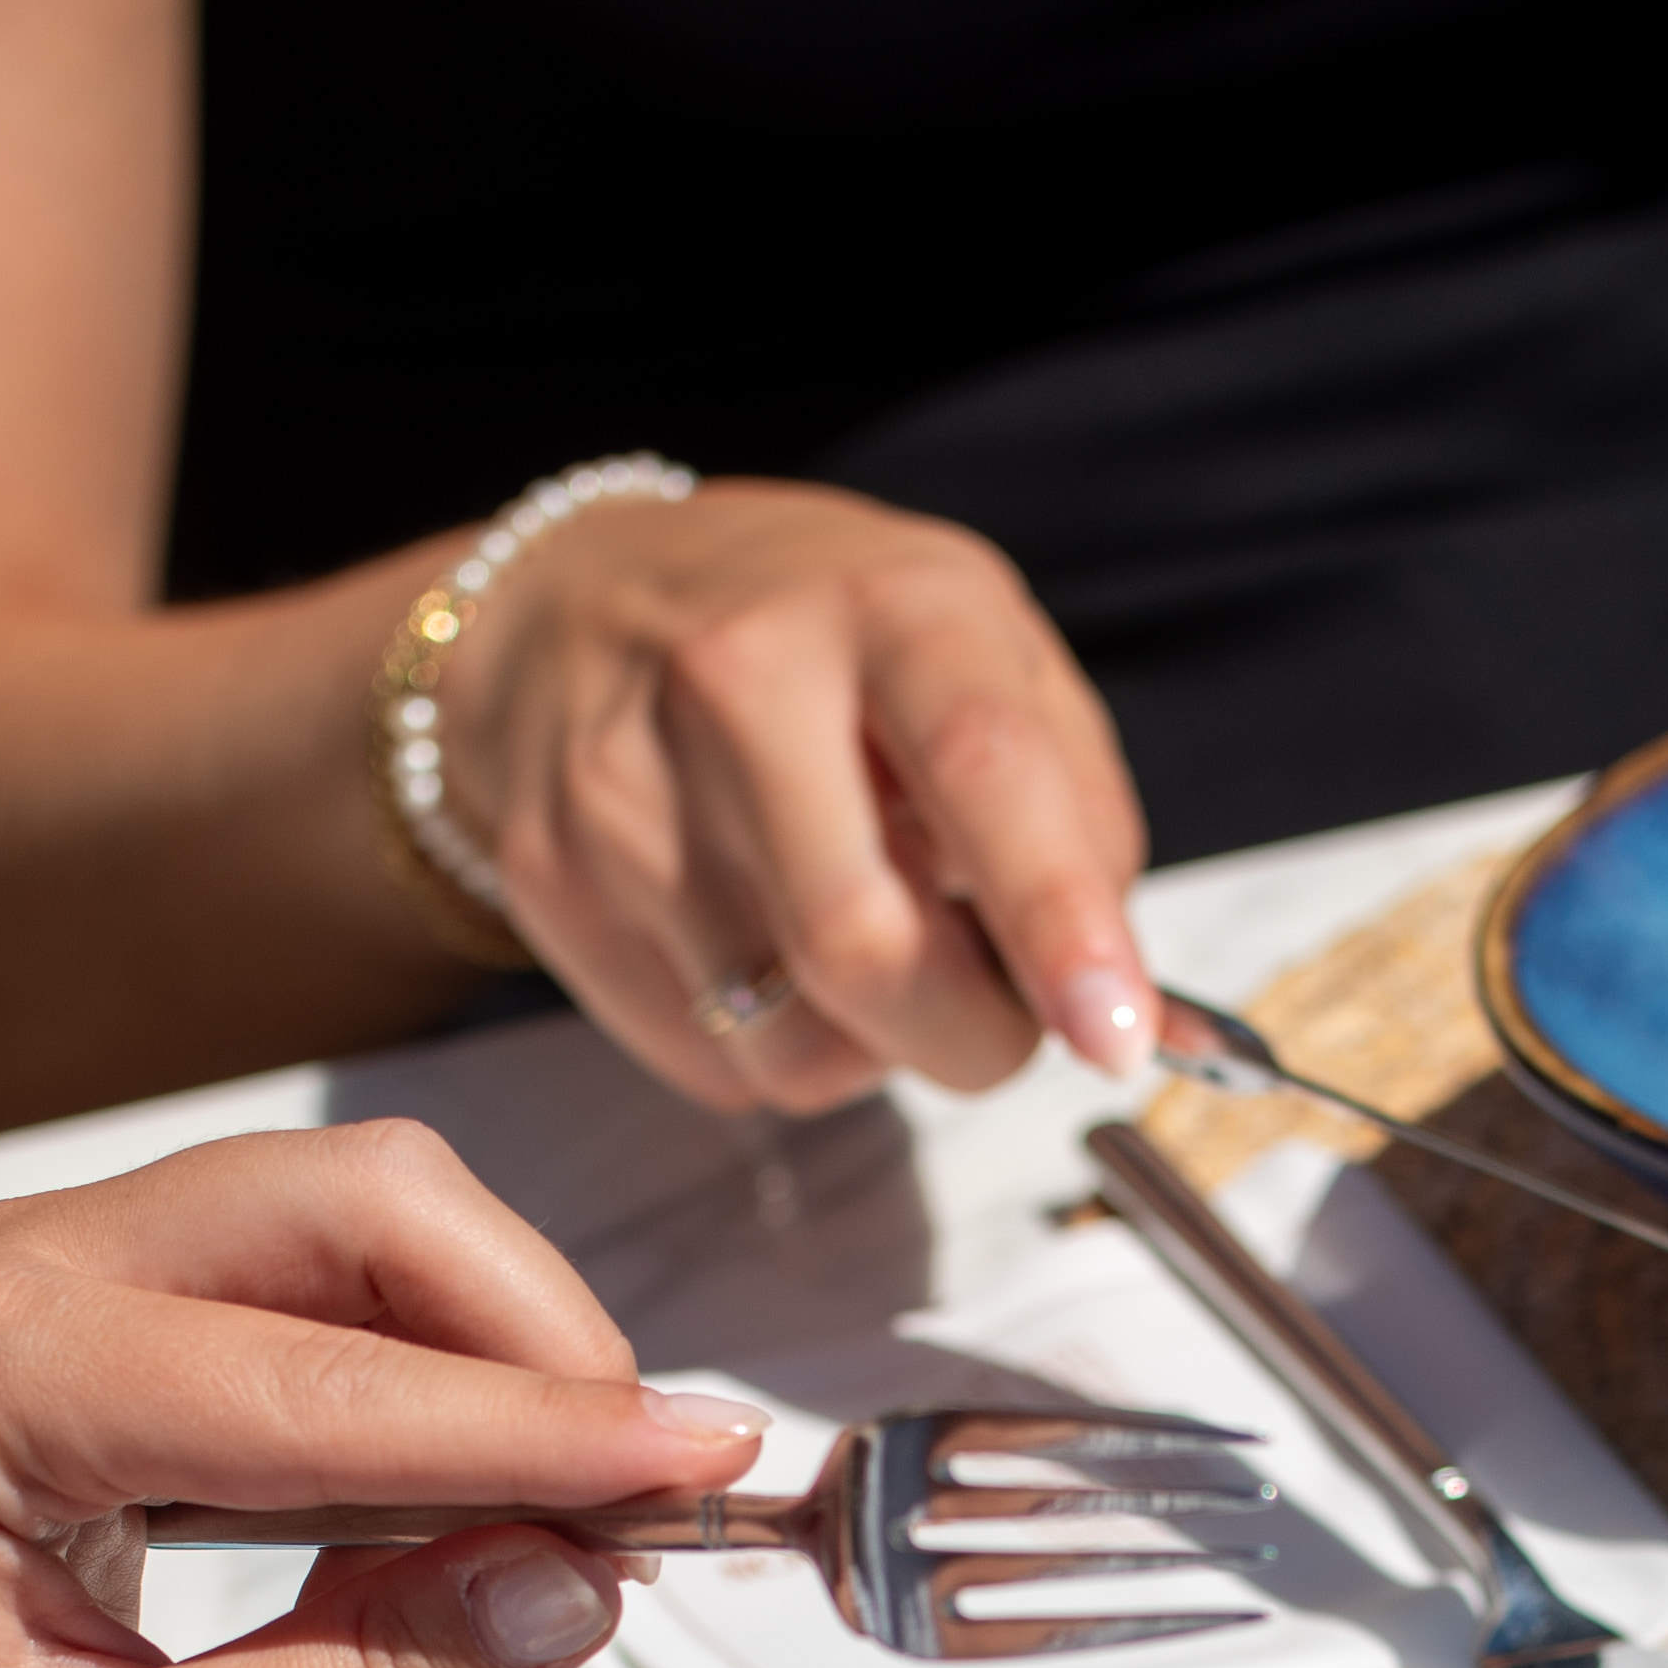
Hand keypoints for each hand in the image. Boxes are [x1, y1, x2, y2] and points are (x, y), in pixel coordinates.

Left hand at [0, 1122, 753, 1667]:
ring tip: (585, 1516)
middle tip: (649, 1503)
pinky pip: (312, 1294)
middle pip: (354, 1211)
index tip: (704, 1475)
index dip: (538, 1431)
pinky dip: (428, 1378)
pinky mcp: (100, 1333)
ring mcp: (50, 1289)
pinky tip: (487, 1502)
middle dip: (531, 1340)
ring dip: (492, 1350)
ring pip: (350, 1227)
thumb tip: (571, 1592)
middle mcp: (7, 1286)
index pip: (323, 1382)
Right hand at [430, 475, 1158, 1114]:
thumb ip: (1069, 804)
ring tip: (859, 944)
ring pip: (792, 1046)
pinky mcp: (553, 879)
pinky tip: (762, 946)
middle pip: (867, 949)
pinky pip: (711, 1062)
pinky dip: (775, 1047)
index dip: (1060, 921)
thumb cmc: (819, 641)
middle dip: (970, 1039)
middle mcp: (740, 679)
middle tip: (997, 1023)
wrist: (565, 605)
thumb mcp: (976, 650)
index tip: (1114, 1038)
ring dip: (870, 1050)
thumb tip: (1114, 984)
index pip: (984, 770)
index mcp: (888, 607)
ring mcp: (626, 785)